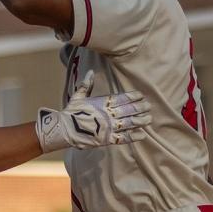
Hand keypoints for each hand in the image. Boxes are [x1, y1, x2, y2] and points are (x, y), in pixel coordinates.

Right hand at [35, 72, 151, 151]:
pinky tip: (142, 134)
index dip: (132, 97)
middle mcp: (107, 114)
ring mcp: (108, 127)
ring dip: (140, 121)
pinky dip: (133, 136)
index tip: (141, 96)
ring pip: (128, 123)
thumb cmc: (70, 113)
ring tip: (149, 119)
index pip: (121, 98)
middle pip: (128, 110)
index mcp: (102, 103)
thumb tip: (91, 72)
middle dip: (140, 108)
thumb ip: (86, 85)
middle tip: (149, 106)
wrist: (63, 130)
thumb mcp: (78, 96)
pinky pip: (123, 138)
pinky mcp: (106, 139)